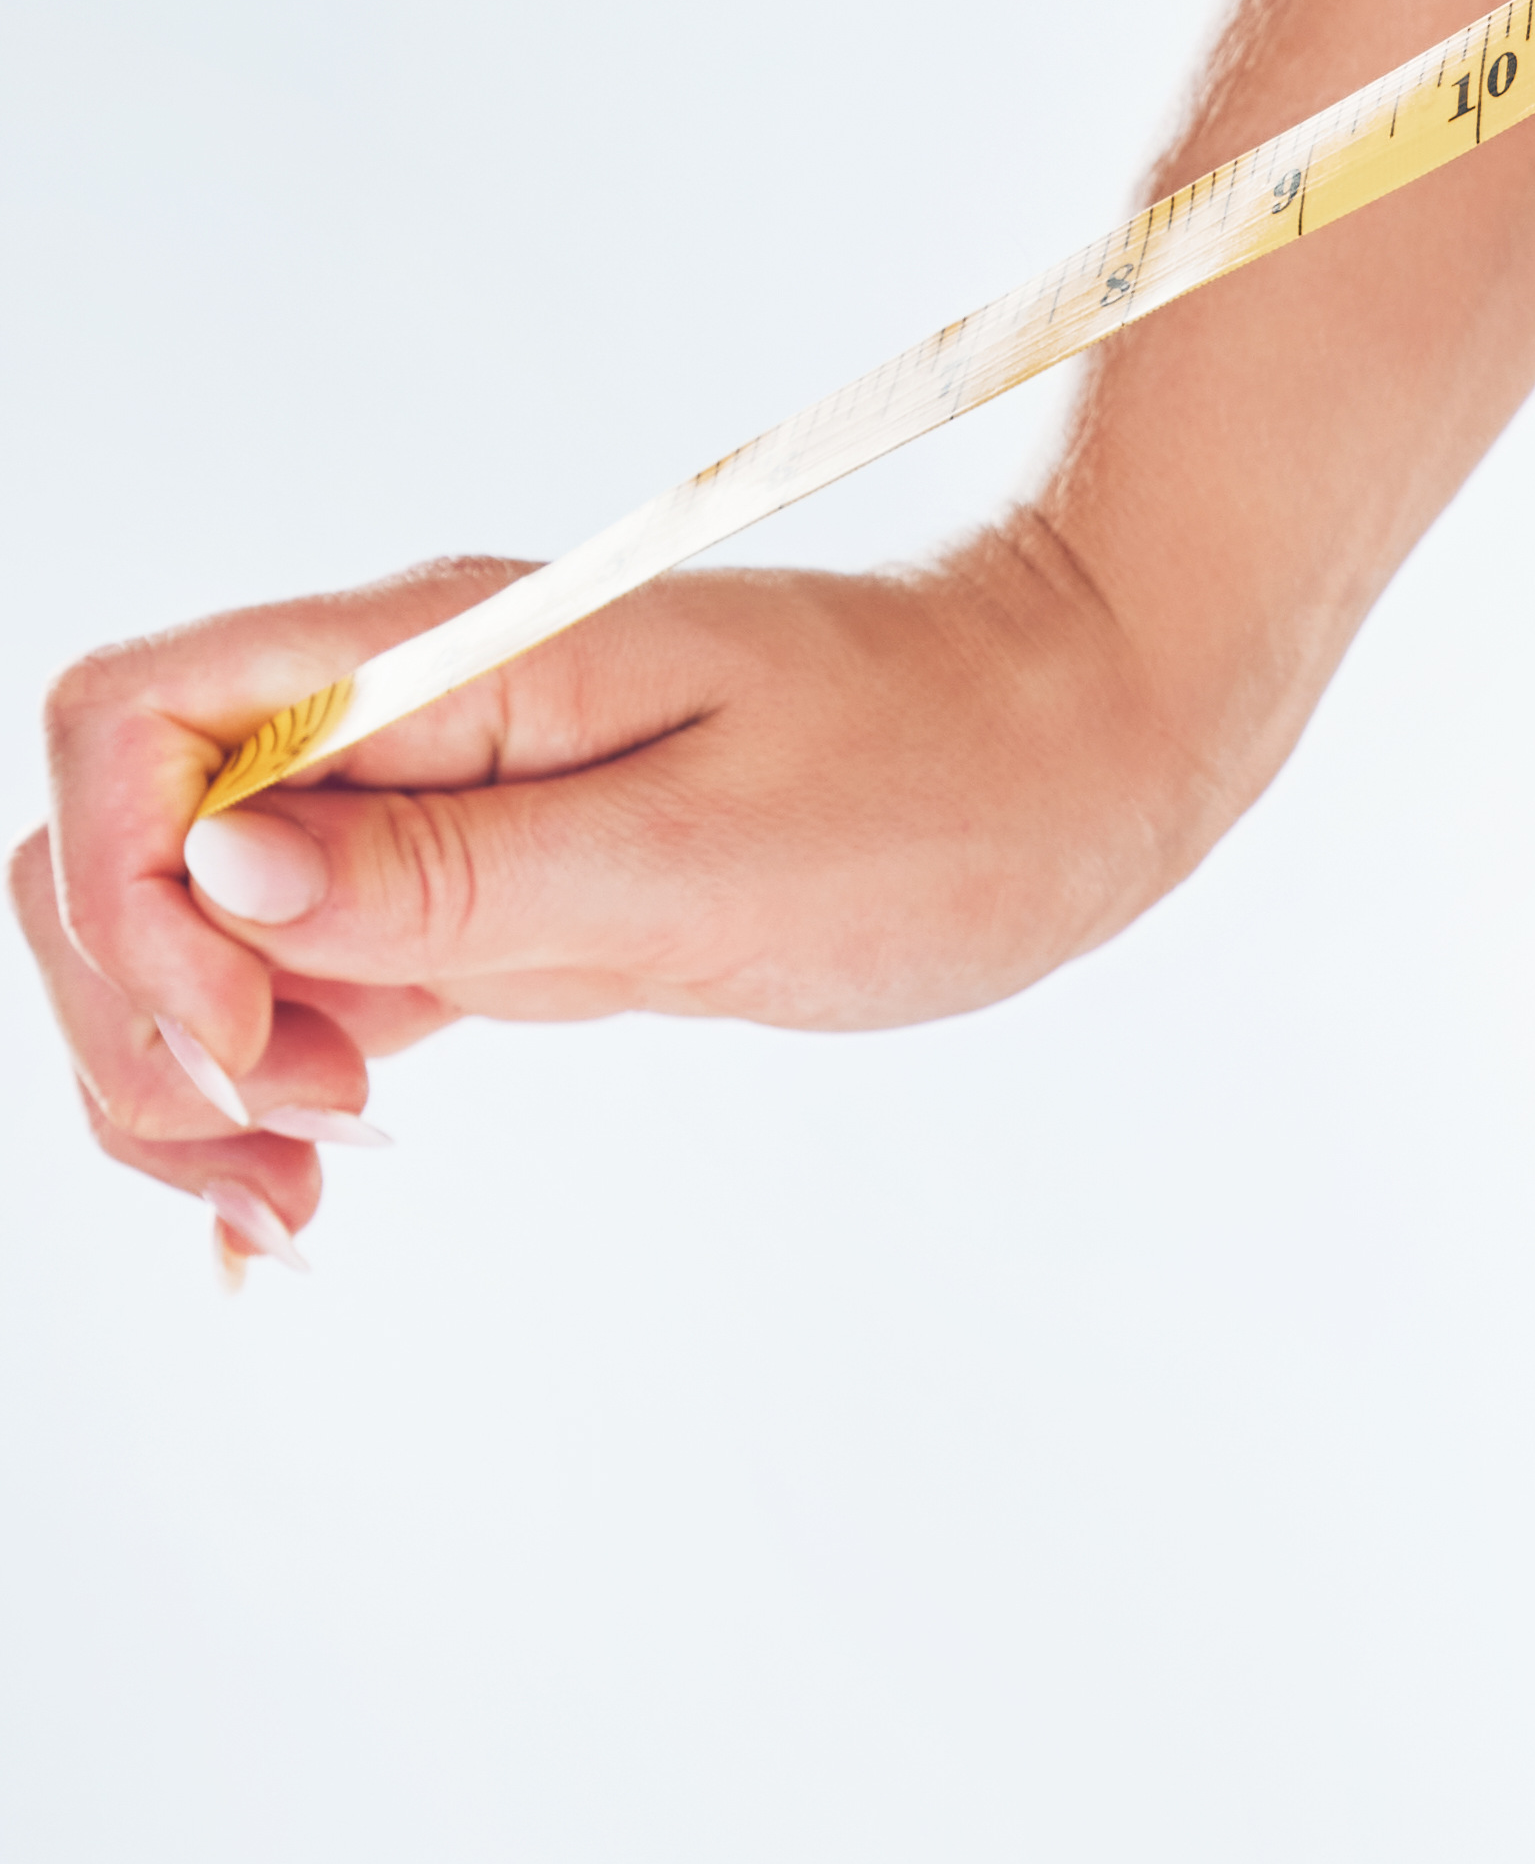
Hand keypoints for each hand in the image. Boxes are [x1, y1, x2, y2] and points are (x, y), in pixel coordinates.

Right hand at [19, 518, 1218, 1273]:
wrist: (1082, 749)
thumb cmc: (939, 776)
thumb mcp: (706, 849)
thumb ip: (458, 868)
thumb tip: (225, 864)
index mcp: (440, 654)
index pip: (137, 723)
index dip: (131, 893)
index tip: (253, 1042)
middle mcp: (408, 717)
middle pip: (123, 843)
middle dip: (138, 1012)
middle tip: (290, 1153)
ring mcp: (436, 810)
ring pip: (194, 933)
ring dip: (188, 1075)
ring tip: (302, 1199)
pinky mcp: (491, 900)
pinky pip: (309, 985)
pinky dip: (264, 1091)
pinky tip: (286, 1209)